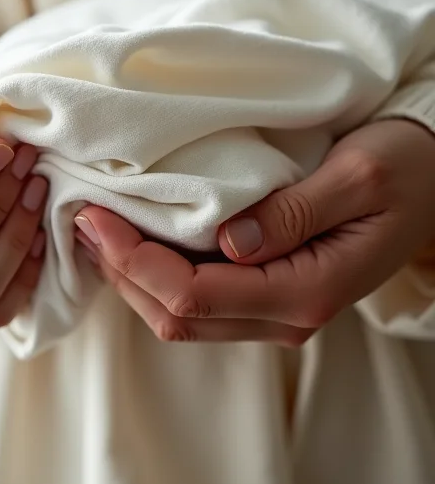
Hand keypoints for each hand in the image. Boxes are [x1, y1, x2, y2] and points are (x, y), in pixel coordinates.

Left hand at [73, 118, 434, 343]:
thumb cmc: (406, 167)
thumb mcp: (362, 175)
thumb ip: (296, 211)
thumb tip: (228, 241)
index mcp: (307, 291)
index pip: (194, 297)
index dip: (133, 262)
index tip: (93, 218)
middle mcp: (286, 314)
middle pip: (176, 316)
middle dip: (120, 271)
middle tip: (81, 218)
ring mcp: (274, 309)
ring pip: (179, 316)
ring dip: (131, 276)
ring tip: (95, 228)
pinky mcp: (266, 292)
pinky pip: (197, 298)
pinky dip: (154, 273)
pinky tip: (133, 239)